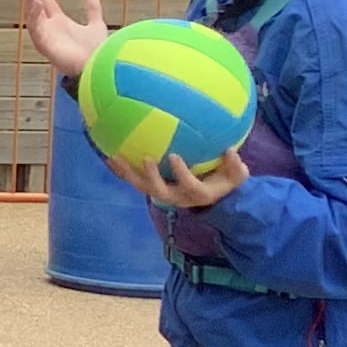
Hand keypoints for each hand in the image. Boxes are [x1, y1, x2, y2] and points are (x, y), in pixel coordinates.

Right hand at [20, 0, 108, 81]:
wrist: (97, 68)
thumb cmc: (96, 52)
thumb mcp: (96, 26)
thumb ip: (93, 11)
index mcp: (59, 22)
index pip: (46, 0)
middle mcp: (50, 28)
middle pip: (36, 4)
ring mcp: (46, 36)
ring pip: (33, 15)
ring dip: (31, 1)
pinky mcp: (44, 45)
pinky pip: (36, 28)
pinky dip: (35, 16)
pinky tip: (36, 3)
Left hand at [108, 145, 248, 208]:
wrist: (214, 197)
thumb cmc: (227, 183)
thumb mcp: (237, 176)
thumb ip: (235, 165)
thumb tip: (230, 149)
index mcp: (197, 193)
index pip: (189, 185)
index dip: (181, 173)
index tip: (174, 156)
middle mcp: (177, 196)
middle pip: (159, 190)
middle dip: (151, 176)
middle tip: (145, 158)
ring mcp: (163, 193)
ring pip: (142, 186)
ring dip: (127, 173)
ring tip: (113, 157)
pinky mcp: (154, 187)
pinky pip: (135, 179)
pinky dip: (122, 169)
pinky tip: (108, 154)